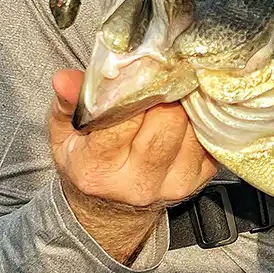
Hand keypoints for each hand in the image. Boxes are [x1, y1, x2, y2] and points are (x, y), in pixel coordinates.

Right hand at [48, 68, 218, 262]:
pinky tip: (188, 106)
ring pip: (192, 127)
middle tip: (164, 68)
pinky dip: (201, 117)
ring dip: (187, 101)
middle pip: (166, 121)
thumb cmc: (88, 160)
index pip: (122, 120)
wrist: (111, 207)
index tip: (140, 65)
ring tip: (176, 84)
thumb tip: (65, 78)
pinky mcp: (199, 179)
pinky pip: (208, 137)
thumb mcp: (66, 133)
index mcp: (97, 169)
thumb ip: (69, 103)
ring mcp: (173, 183)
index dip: (134, 88)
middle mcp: (138, 182)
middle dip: (167, 90)